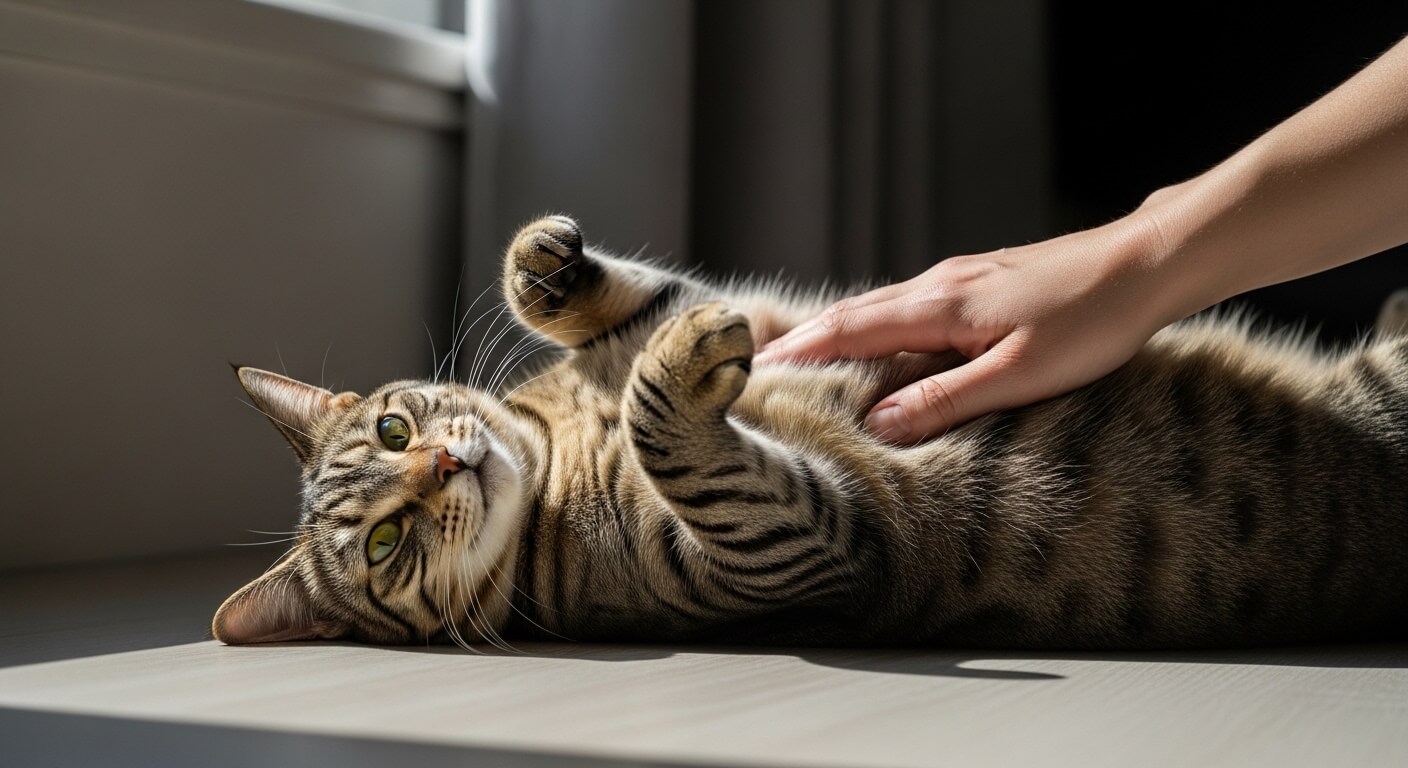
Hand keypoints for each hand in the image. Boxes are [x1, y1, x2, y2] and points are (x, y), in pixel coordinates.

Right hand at [753, 218, 1176, 443]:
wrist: (1145, 262)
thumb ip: (946, 400)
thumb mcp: (1019, 375)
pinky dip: (876, 324)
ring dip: (837, 332)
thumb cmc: (1092, 321)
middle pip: (853, 314)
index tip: (753, 374)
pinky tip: (881, 340)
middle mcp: (938, 284)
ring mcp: (960, 278)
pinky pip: (909, 304)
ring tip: (803, 358)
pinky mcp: (982, 281)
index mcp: (939, 307)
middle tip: (760, 370)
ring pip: (880, 305)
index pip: (848, 331)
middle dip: (804, 342)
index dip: (799, 355)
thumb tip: (878, 424)